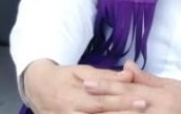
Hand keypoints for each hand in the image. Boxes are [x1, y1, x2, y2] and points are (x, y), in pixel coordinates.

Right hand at [21, 59, 135, 113]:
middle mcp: (69, 113)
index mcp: (74, 96)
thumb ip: (106, 76)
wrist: (36, 87)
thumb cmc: (64, 77)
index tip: (143, 101)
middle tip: (144, 111)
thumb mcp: (82, 71)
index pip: (102, 101)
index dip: (123, 102)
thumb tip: (128, 74)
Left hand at [80, 62, 180, 113]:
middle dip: (98, 104)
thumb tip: (126, 66)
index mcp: (155, 95)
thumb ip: (145, 79)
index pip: (125, 89)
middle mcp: (154, 109)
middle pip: (121, 107)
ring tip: (84, 113)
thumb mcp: (168, 85)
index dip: (105, 86)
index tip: (86, 83)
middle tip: (78, 99)